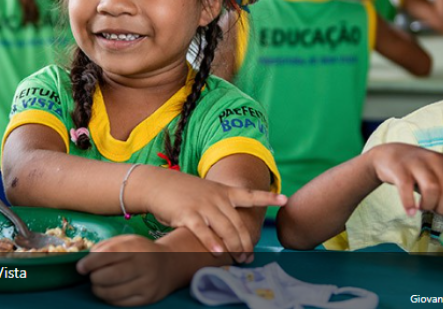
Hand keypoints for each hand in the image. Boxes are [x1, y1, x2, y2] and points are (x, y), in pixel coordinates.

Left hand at [76, 235, 174, 305]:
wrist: (170, 264)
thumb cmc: (141, 251)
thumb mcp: (127, 240)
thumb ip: (106, 246)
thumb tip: (86, 260)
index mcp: (136, 247)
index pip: (109, 254)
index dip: (91, 262)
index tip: (81, 267)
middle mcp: (144, 264)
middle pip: (110, 275)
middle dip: (94, 277)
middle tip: (92, 276)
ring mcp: (147, 283)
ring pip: (114, 292)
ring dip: (99, 290)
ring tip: (98, 284)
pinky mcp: (147, 298)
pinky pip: (121, 302)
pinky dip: (109, 298)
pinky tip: (108, 291)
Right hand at [131, 168, 285, 259]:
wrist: (157, 184)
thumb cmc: (182, 192)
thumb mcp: (206, 192)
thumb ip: (220, 205)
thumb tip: (232, 225)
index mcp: (223, 191)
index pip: (249, 195)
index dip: (268, 198)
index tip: (284, 199)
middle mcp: (216, 198)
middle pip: (238, 223)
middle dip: (246, 242)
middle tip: (249, 257)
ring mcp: (203, 205)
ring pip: (225, 229)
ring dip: (234, 246)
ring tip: (239, 258)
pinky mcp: (188, 214)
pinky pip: (204, 232)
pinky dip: (212, 243)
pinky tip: (219, 253)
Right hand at [367, 143, 442, 232]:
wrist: (390, 155)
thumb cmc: (419, 170)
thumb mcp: (440, 178)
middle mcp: (436, 160)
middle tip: (434, 209)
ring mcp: (417, 163)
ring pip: (432, 189)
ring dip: (429, 205)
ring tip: (422, 207)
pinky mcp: (400, 168)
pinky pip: (407, 189)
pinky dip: (409, 204)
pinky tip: (410, 211)